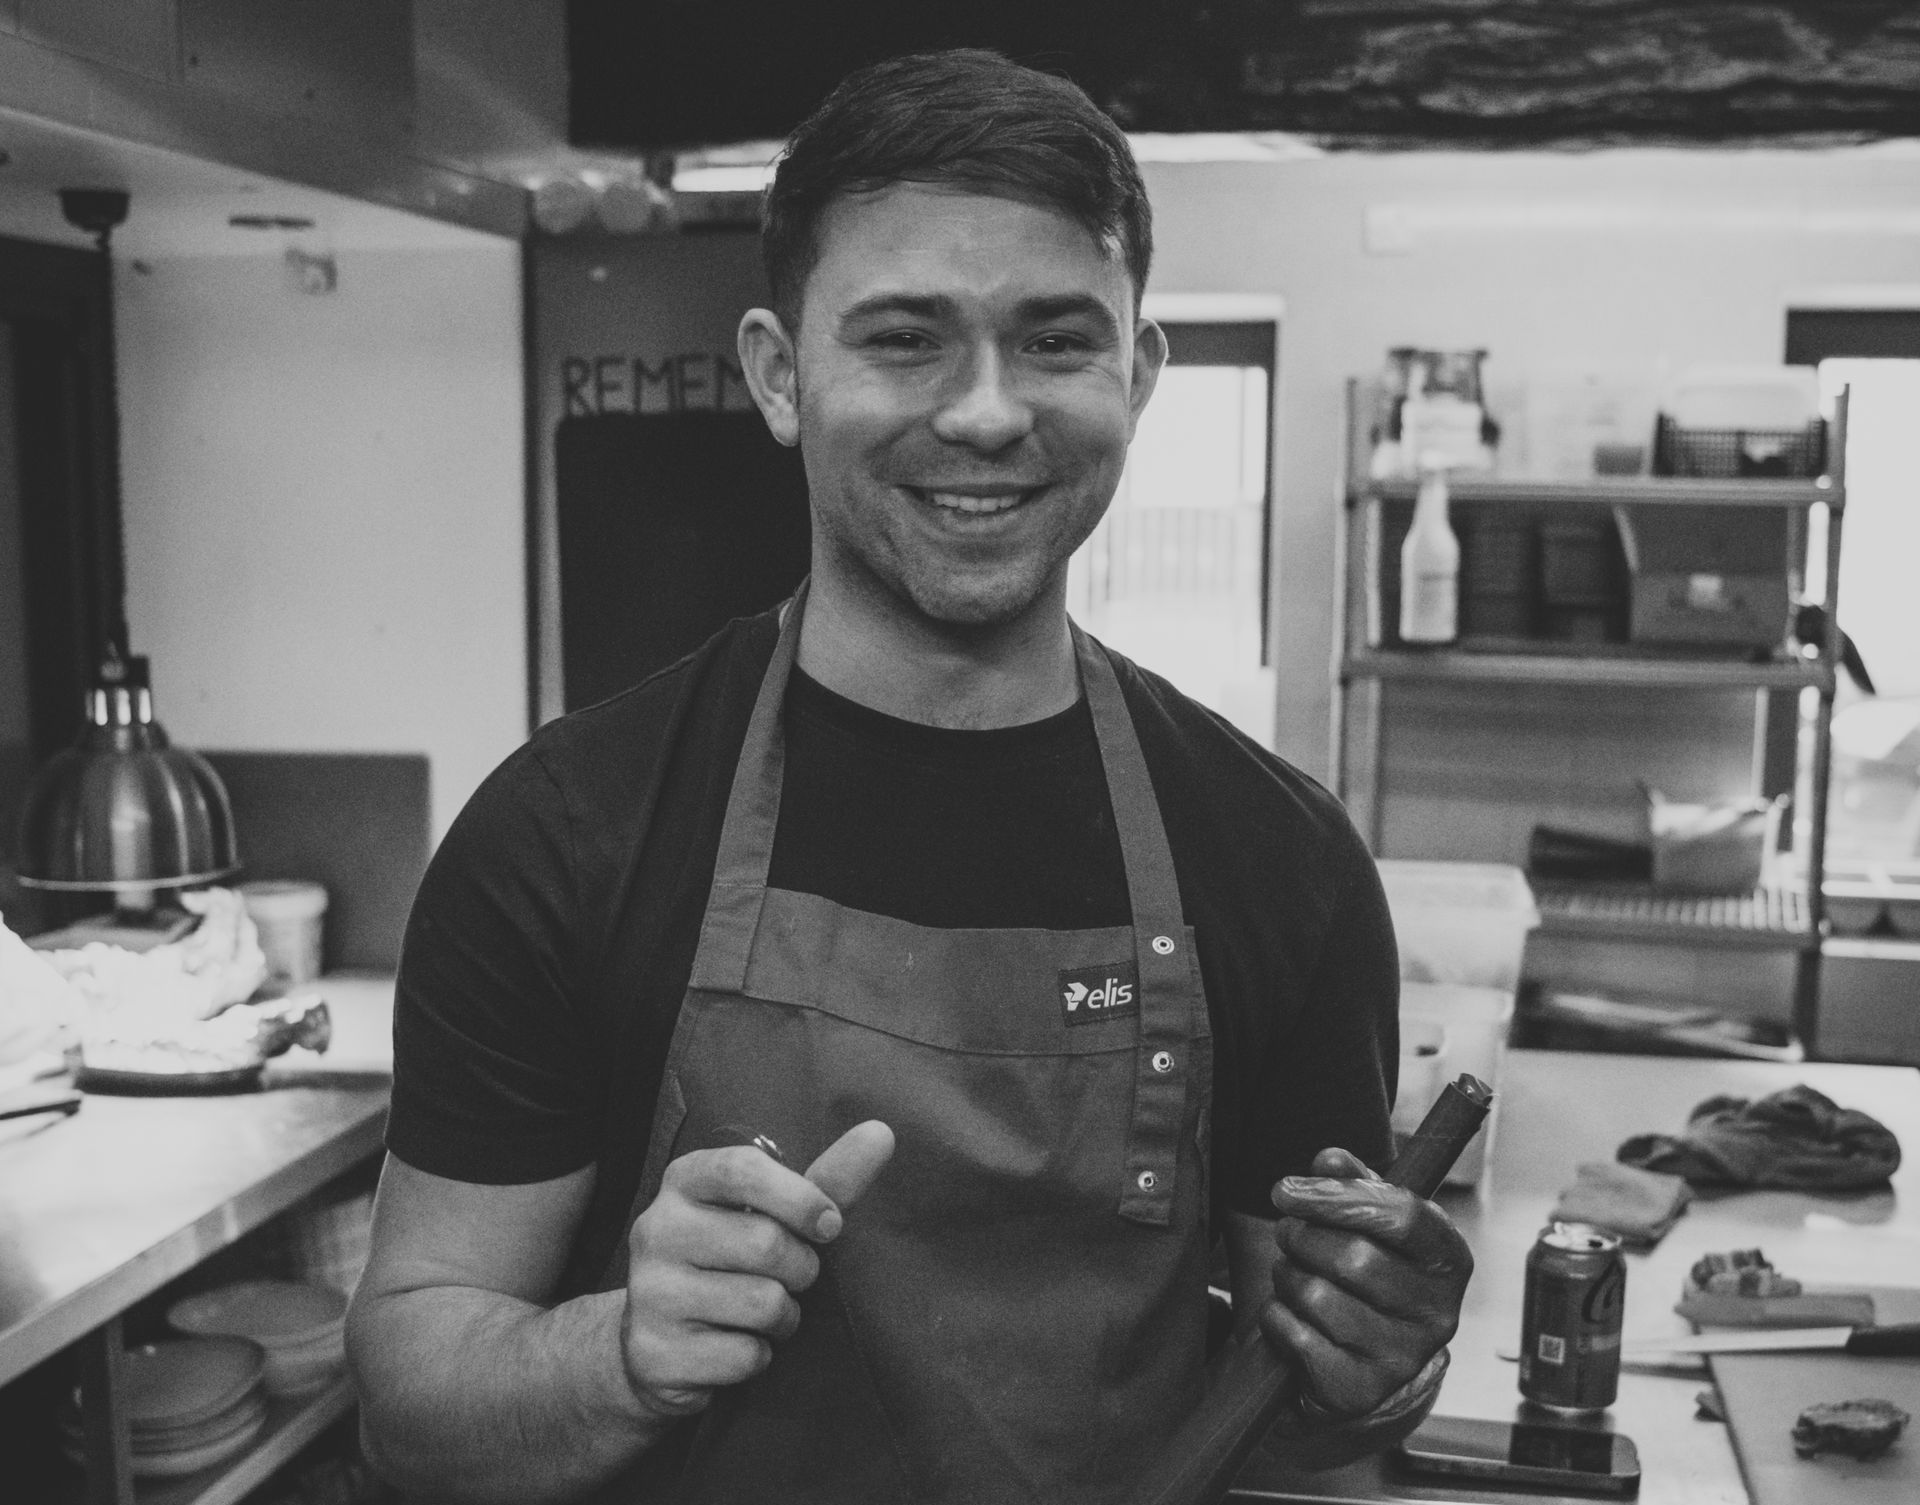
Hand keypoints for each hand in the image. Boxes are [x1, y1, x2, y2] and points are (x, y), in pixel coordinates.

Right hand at [621, 1120, 893, 1418]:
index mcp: (684, 1181)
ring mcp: (649, 1293)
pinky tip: (734, 1344)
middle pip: (765, 1243)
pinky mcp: (656, 1353)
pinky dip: (759, 1357)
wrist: (659, 1344)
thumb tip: (882, 1132)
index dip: (800, 1198)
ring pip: (762, 1303)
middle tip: (793, 1277)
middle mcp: (656, 1230)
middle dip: (802, 1268)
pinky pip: (745, 1355)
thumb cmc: (732, 1261)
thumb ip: (826, 1179)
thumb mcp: (771, 1214)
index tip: (831, 1226)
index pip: (743, 1170)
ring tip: (765, 1312)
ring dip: (785, 1317)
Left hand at [1260, 1147, 1471, 1416]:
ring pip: (1319, 1296)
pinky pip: (1297, 1337)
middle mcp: (1437, 1315)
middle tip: (1287, 1233)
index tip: (1287, 1189)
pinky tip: (1289, 1316)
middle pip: (1354, 1256)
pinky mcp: (1360, 1392)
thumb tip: (1331, 1160)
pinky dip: (1277, 1318)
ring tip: (1291, 1275)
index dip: (1338, 1197)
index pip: (1402, 1215)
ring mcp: (1402, 1359)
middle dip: (1302, 1237)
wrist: (1355, 1367)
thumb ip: (1350, 1184)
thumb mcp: (1366, 1224)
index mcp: (1447, 1261)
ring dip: (1286, 1276)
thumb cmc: (1362, 1277)